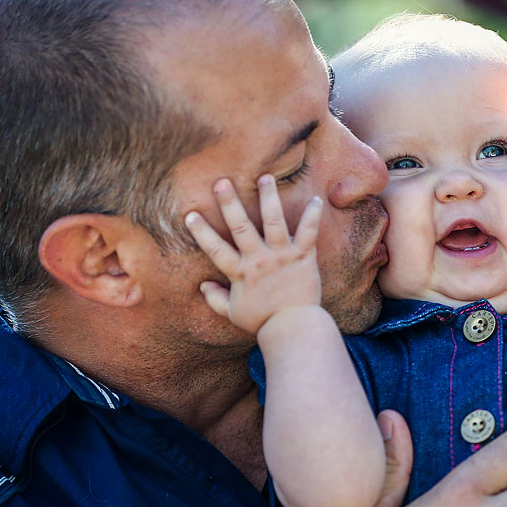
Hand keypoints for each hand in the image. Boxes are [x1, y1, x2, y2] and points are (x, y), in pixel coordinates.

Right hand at [184, 175, 322, 333]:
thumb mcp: (233, 313)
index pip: (216, 249)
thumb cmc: (263, 321)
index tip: (190, 214)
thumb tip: (202, 286)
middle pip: (241, 228)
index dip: (202, 232)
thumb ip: (216, 299)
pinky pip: (308, 233)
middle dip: (230, 204)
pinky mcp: (303, 257)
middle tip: (221, 182)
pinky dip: (312, 216)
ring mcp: (282, 257)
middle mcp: (259, 260)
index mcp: (240, 273)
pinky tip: (316, 199)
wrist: (294, 328)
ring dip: (269, 198)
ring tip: (266, 178)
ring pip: (274, 222)